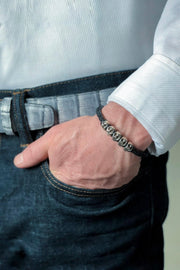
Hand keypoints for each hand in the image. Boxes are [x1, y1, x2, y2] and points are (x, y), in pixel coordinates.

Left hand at [14, 102, 151, 189]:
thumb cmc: (86, 132)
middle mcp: (79, 188)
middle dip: (78, 171)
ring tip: (98, 158)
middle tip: (87, 156)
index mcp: (63, 177)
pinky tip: (109, 162)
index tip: (72, 157)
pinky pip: (108, 184)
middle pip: (74, 183)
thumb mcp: (55, 136)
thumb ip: (35, 151)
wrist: (119, 131)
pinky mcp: (116, 186)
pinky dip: (107, 175)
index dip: (64, 166)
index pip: (58, 179)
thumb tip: (18, 164)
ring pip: (92, 185)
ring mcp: (99, 189)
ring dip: (93, 174)